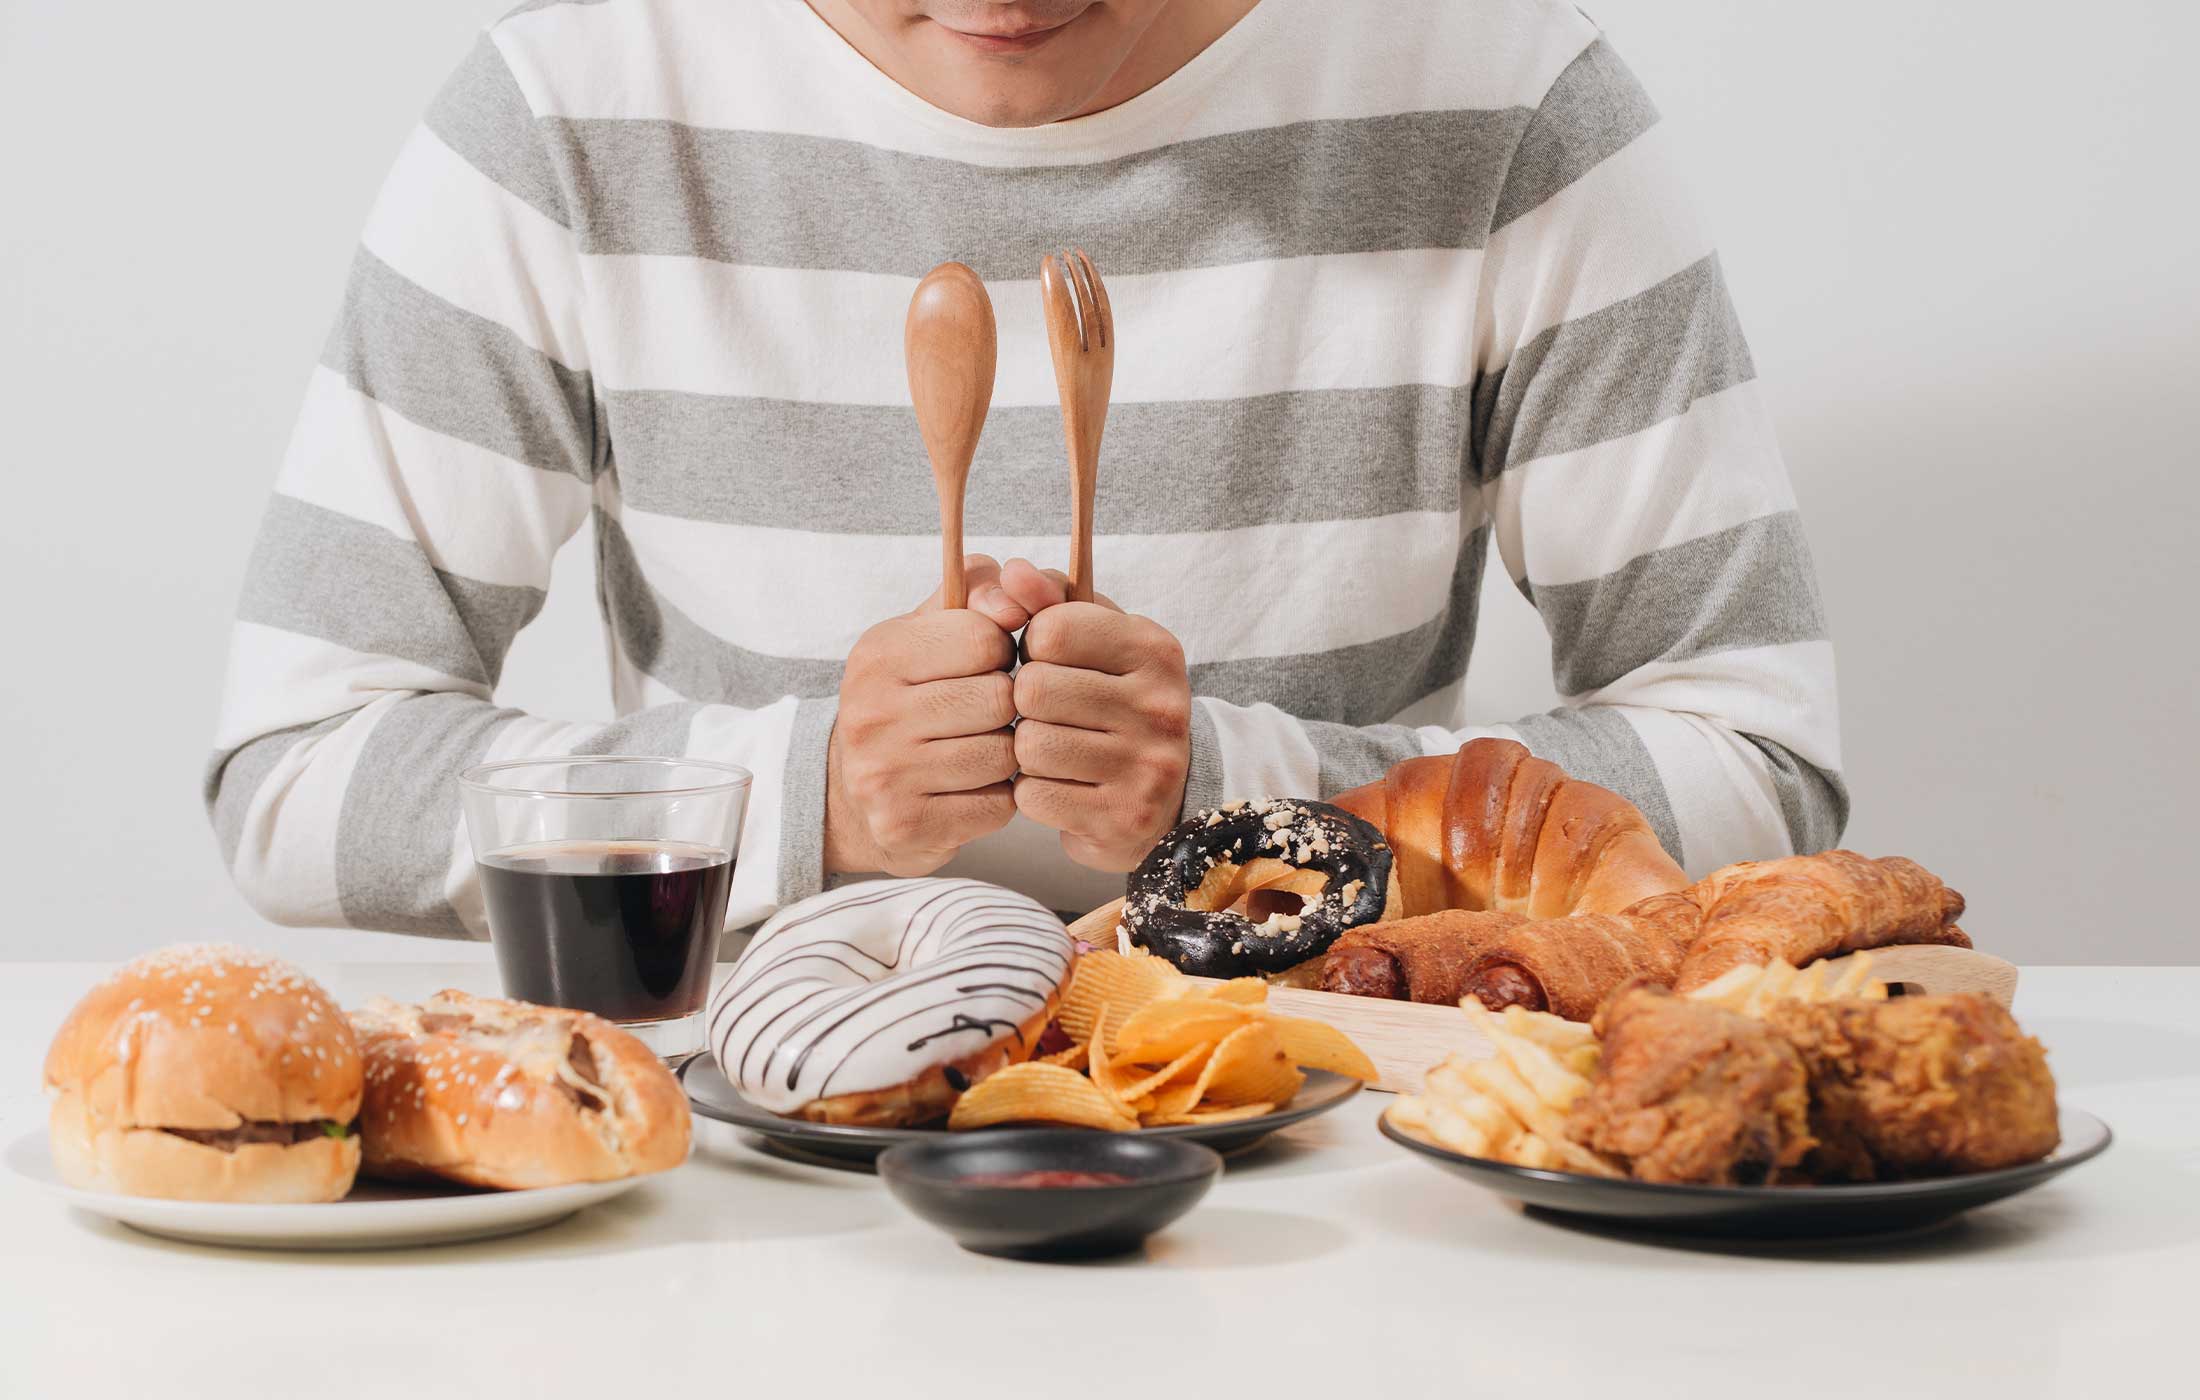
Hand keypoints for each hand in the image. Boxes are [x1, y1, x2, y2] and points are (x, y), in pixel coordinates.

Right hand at [824, 556, 1039, 876]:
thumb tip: (1020, 600)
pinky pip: (998, 805)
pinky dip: (999, 797)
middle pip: (1000, 699)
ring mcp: (884, 774)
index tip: (986, 663)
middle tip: (986, 712)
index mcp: (878, 653)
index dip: (1001, 650)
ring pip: (1003, 755)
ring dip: (1007, 753)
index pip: (984, 638)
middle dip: (1007, 705)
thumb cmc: (913, 692)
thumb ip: (982, 589)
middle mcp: (871, 712)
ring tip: (981, 746)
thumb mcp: (933, 627)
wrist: (852, 789)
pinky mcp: (905, 825)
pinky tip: (974, 787)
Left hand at [996, 558, 1192, 871]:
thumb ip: (1049, 595)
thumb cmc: (1114, 699)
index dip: (1032, 647)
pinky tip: (1059, 785)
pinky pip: (1033, 796)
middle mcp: (1161, 706)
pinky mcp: (1123, 819)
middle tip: (1046, 713)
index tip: (1049, 662)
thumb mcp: (1095, 636)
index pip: (1051, 630)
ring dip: (1026, 750)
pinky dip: (1032, 792)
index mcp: (1155, 649)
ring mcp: (1147, 767)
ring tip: (1052, 749)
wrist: (1165, 793)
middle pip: (1033, 690)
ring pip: (1030, 746)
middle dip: (1025, 703)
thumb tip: (1010, 572)